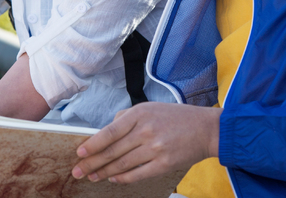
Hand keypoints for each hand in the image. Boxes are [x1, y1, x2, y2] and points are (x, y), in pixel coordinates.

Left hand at [71, 102, 220, 183]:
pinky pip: (138, 174)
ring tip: (93, 176)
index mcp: (140, 114)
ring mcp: (155, 149)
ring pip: (123, 164)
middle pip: (113, 150)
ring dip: (104, 172)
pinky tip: (113, 178)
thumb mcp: (150, 107)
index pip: (109, 132)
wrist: (206, 129)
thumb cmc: (177, 117)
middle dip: (92, 162)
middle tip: (79, 170)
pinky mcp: (164, 164)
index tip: (80, 152)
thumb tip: (108, 130)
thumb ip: (127, 117)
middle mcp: (146, 131)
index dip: (92, 144)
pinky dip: (123, 178)